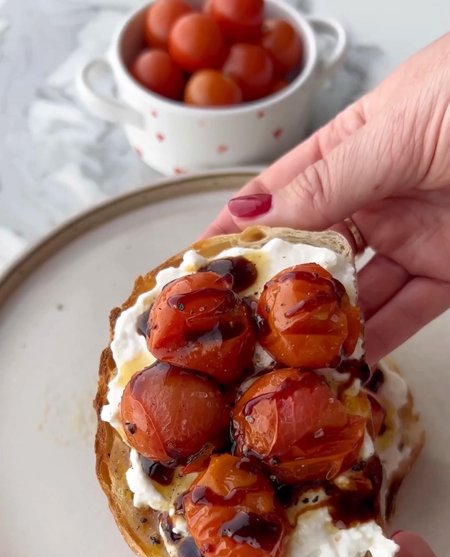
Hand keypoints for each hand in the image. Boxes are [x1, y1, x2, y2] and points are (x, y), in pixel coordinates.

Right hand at [204, 35, 449, 364]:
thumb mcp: (398, 130)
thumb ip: (326, 179)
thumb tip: (251, 213)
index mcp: (356, 142)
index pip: (280, 192)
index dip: (236, 228)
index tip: (198, 267)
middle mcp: (379, 191)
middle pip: (312, 250)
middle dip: (276, 288)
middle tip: (237, 327)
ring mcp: (414, 234)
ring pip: (356, 290)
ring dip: (323, 324)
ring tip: (282, 354)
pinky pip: (405, 311)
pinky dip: (378, 339)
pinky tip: (345, 359)